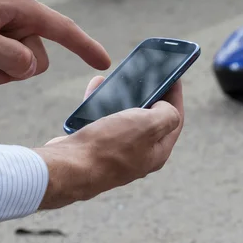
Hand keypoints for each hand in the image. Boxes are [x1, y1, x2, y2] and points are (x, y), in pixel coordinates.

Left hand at [0, 0, 109, 84]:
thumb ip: (10, 58)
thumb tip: (32, 68)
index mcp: (21, 8)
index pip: (63, 30)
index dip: (86, 47)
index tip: (103, 61)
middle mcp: (16, 16)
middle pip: (37, 56)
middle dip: (13, 70)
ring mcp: (2, 26)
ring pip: (18, 61)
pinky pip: (2, 59)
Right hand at [35, 77, 183, 209]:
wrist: (67, 168)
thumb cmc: (108, 148)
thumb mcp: (148, 125)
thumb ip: (167, 115)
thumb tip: (166, 108)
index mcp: (157, 151)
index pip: (174, 119)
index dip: (175, 95)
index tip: (173, 74)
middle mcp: (138, 154)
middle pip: (149, 118)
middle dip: (148, 94)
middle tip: (145, 75)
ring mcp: (115, 151)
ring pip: (123, 117)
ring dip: (123, 96)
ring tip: (120, 78)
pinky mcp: (94, 147)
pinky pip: (101, 119)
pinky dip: (100, 102)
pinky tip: (96, 87)